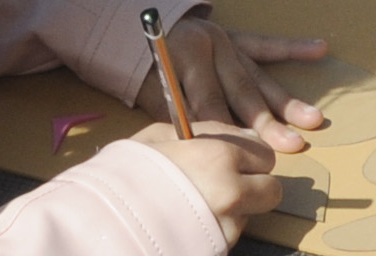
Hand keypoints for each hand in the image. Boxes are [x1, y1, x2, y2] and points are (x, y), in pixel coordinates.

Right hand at [132, 122, 279, 245]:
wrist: (103, 221)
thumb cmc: (127, 172)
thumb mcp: (161, 135)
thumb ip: (207, 131)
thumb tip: (243, 136)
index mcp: (221, 156)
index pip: (265, 155)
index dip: (249, 157)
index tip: (232, 159)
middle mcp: (233, 193)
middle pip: (272, 191)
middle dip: (255, 186)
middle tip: (226, 185)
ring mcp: (226, 228)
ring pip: (249, 216)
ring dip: (233, 211)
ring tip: (195, 205)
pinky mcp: (218, 250)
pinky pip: (228, 236)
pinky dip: (217, 230)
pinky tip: (189, 222)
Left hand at [135, 18, 328, 151]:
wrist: (139, 23)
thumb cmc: (144, 67)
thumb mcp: (151, 89)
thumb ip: (176, 113)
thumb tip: (201, 144)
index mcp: (187, 55)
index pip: (208, 100)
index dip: (223, 127)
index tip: (243, 153)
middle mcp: (214, 46)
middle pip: (241, 91)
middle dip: (266, 121)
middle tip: (291, 145)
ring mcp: (229, 43)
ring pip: (260, 77)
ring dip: (287, 101)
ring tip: (313, 119)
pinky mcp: (238, 39)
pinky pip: (268, 45)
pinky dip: (294, 47)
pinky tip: (320, 48)